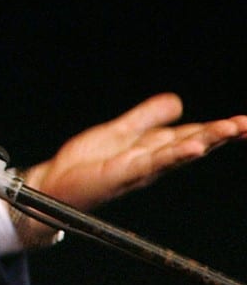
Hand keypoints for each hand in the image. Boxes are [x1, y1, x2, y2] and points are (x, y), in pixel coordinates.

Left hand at [18, 93, 246, 245]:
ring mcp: (140, 168)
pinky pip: (153, 162)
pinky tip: (193, 147)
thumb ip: (147, 117)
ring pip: (179, 152)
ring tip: (230, 129)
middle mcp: (152, 160)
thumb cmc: (88, 162)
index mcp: (154, 149)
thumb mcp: (122, 131)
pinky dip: (174, 155)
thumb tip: (177, 101)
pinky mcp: (122, 173)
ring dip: (205, 140)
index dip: (218, 128)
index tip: (245, 122)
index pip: (192, 135)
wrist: (56, 183)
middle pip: (193, 143)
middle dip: (221, 134)